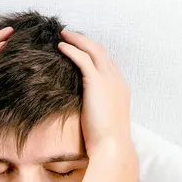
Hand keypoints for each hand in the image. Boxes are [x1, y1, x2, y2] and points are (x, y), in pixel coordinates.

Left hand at [58, 29, 132, 155]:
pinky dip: (72, 49)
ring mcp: (109, 79)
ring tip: (63, 35)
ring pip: (93, 50)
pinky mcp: (97, 82)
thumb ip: (98, 110)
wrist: (112, 146)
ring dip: (78, 40)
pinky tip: (60, 46)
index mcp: (120, 89)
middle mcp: (117, 80)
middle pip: (101, 52)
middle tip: (70, 35)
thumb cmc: (106, 141)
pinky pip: (83, 58)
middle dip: (86, 42)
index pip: (108, 64)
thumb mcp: (104, 122)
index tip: (82, 50)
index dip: (94, 54)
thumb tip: (86, 113)